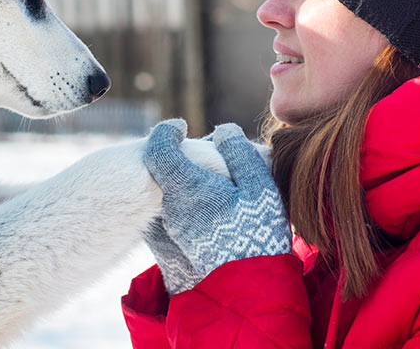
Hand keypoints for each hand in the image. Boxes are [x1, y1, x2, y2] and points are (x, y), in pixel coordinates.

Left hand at [144, 120, 291, 290]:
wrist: (251, 293)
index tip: (178, 126)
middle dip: (182, 156)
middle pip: (164, 170)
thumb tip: (222, 130)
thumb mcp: (260, 189)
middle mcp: (170, 208)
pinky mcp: (173, 245)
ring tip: (216, 183)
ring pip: (167, 192)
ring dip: (184, 180)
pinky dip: (183, 201)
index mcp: (187, 189)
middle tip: (210, 154)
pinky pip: (169, 212)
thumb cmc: (259, 236)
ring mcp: (169, 229)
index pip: (159, 149)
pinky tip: (211, 206)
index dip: (166, 132)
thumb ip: (240, 154)